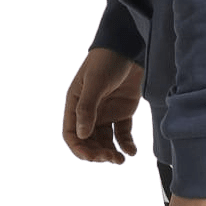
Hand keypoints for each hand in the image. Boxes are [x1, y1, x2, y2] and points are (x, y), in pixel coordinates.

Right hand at [62, 47, 144, 163]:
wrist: (130, 46)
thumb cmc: (107, 61)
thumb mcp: (95, 83)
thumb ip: (88, 108)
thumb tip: (82, 136)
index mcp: (76, 105)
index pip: (73, 134)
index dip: (80, 149)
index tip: (93, 157)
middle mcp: (90, 112)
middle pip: (89, 141)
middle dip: (98, 153)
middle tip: (112, 158)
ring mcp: (107, 112)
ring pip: (105, 140)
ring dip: (111, 151)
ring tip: (121, 159)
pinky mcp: (124, 111)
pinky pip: (123, 134)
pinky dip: (126, 144)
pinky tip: (132, 151)